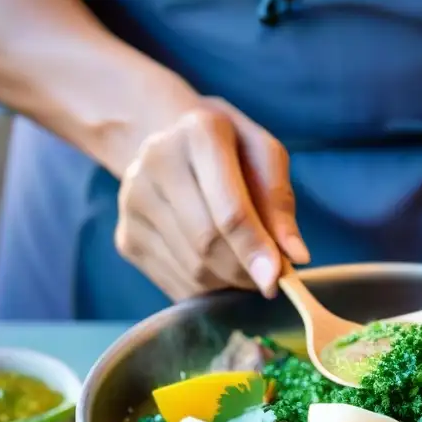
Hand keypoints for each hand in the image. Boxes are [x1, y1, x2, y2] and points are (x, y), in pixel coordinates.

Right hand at [114, 98, 307, 299]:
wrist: (170, 143)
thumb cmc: (230, 151)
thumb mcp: (265, 157)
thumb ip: (280, 204)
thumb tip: (296, 256)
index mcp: (199, 132)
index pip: (229, 209)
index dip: (254, 249)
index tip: (276, 280)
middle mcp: (156, 161)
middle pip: (207, 243)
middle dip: (245, 272)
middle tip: (270, 280)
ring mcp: (134, 202)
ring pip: (192, 269)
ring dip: (229, 282)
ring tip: (246, 269)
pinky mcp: (126, 237)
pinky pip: (175, 283)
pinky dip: (207, 289)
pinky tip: (218, 270)